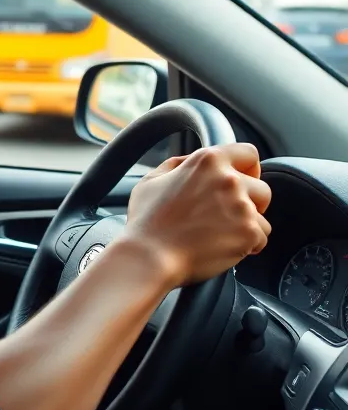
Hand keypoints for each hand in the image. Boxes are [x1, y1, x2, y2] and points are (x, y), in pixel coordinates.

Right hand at [122, 143, 270, 287]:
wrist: (150, 256)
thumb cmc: (147, 221)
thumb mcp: (152, 180)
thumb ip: (178, 164)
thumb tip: (191, 162)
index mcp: (208, 161)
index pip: (249, 153)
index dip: (247, 168)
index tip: (242, 180)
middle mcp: (229, 179)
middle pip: (262, 188)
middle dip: (250, 202)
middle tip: (228, 215)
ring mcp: (242, 206)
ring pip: (263, 216)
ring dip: (248, 225)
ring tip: (222, 234)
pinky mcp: (249, 233)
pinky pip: (261, 238)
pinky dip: (247, 245)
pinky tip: (223, 246)